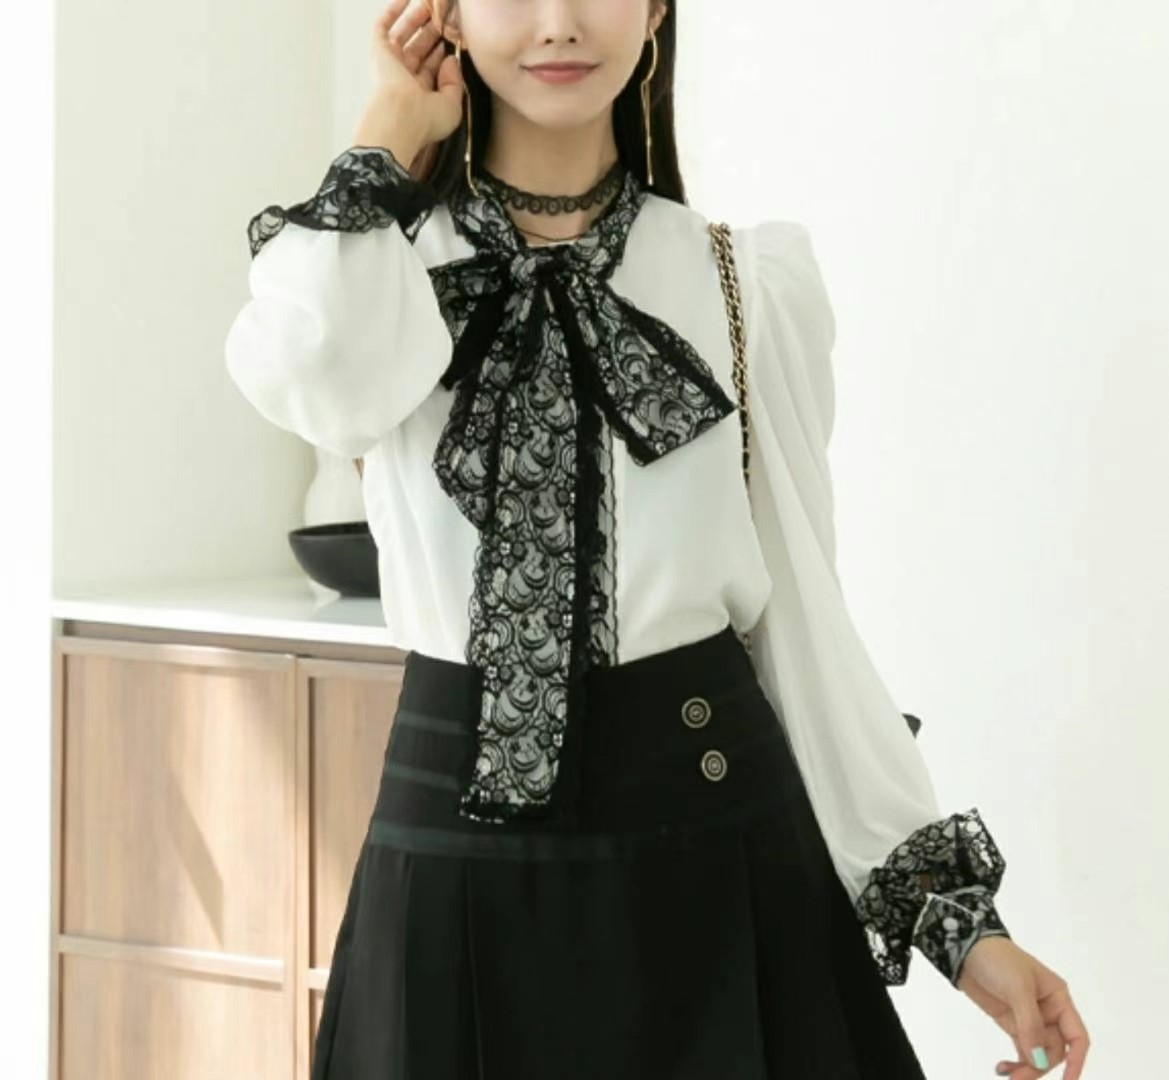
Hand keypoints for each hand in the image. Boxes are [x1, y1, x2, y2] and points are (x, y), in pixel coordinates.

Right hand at [366, 0, 464, 147]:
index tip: (454, 39)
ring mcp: (390, 64)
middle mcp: (403, 79)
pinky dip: (394, 12)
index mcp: (419, 95)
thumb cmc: (425, 120)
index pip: (431, 69)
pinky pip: (384, 26)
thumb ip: (455, 83)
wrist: (401, 117)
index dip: (442, 54)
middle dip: (431, 32)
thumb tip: (451, 60)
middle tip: (442, 16)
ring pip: (404, 35)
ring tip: (429, 3)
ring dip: (416, 19)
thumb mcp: (452, 106)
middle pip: (418, 49)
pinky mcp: (379, 51)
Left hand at [955, 936, 1089, 1078]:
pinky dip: (1016, 1062)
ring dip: (1027, 1068)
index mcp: (1058, 998)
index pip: (1076, 1036)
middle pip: (1054, 1050)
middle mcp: (1049, 1011)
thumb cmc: (998, 959)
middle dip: (1040, 1066)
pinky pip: (1022, 1050)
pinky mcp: (1012, 1023)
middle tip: (1019, 1078)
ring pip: (1038, 1054)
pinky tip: (1003, 1068)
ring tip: (1009, 1075)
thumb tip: (1039, 1060)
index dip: (1076, 1061)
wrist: (966, 949)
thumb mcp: (1017, 988)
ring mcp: (1029, 1019)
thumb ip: (1030, 1025)